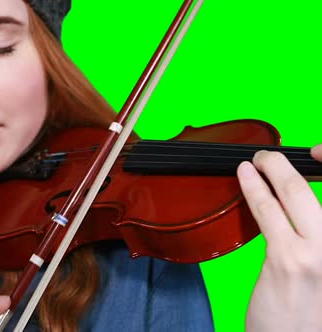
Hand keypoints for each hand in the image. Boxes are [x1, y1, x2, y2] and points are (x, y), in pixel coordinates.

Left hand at [237, 144, 321, 331]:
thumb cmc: (310, 310)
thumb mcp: (321, 266)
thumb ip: (316, 235)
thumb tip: (297, 202)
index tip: (313, 152)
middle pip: (313, 188)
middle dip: (288, 163)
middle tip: (270, 155)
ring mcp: (319, 253)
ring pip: (293, 193)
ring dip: (271, 170)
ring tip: (257, 161)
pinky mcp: (288, 260)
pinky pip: (268, 212)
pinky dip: (254, 189)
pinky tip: (246, 179)